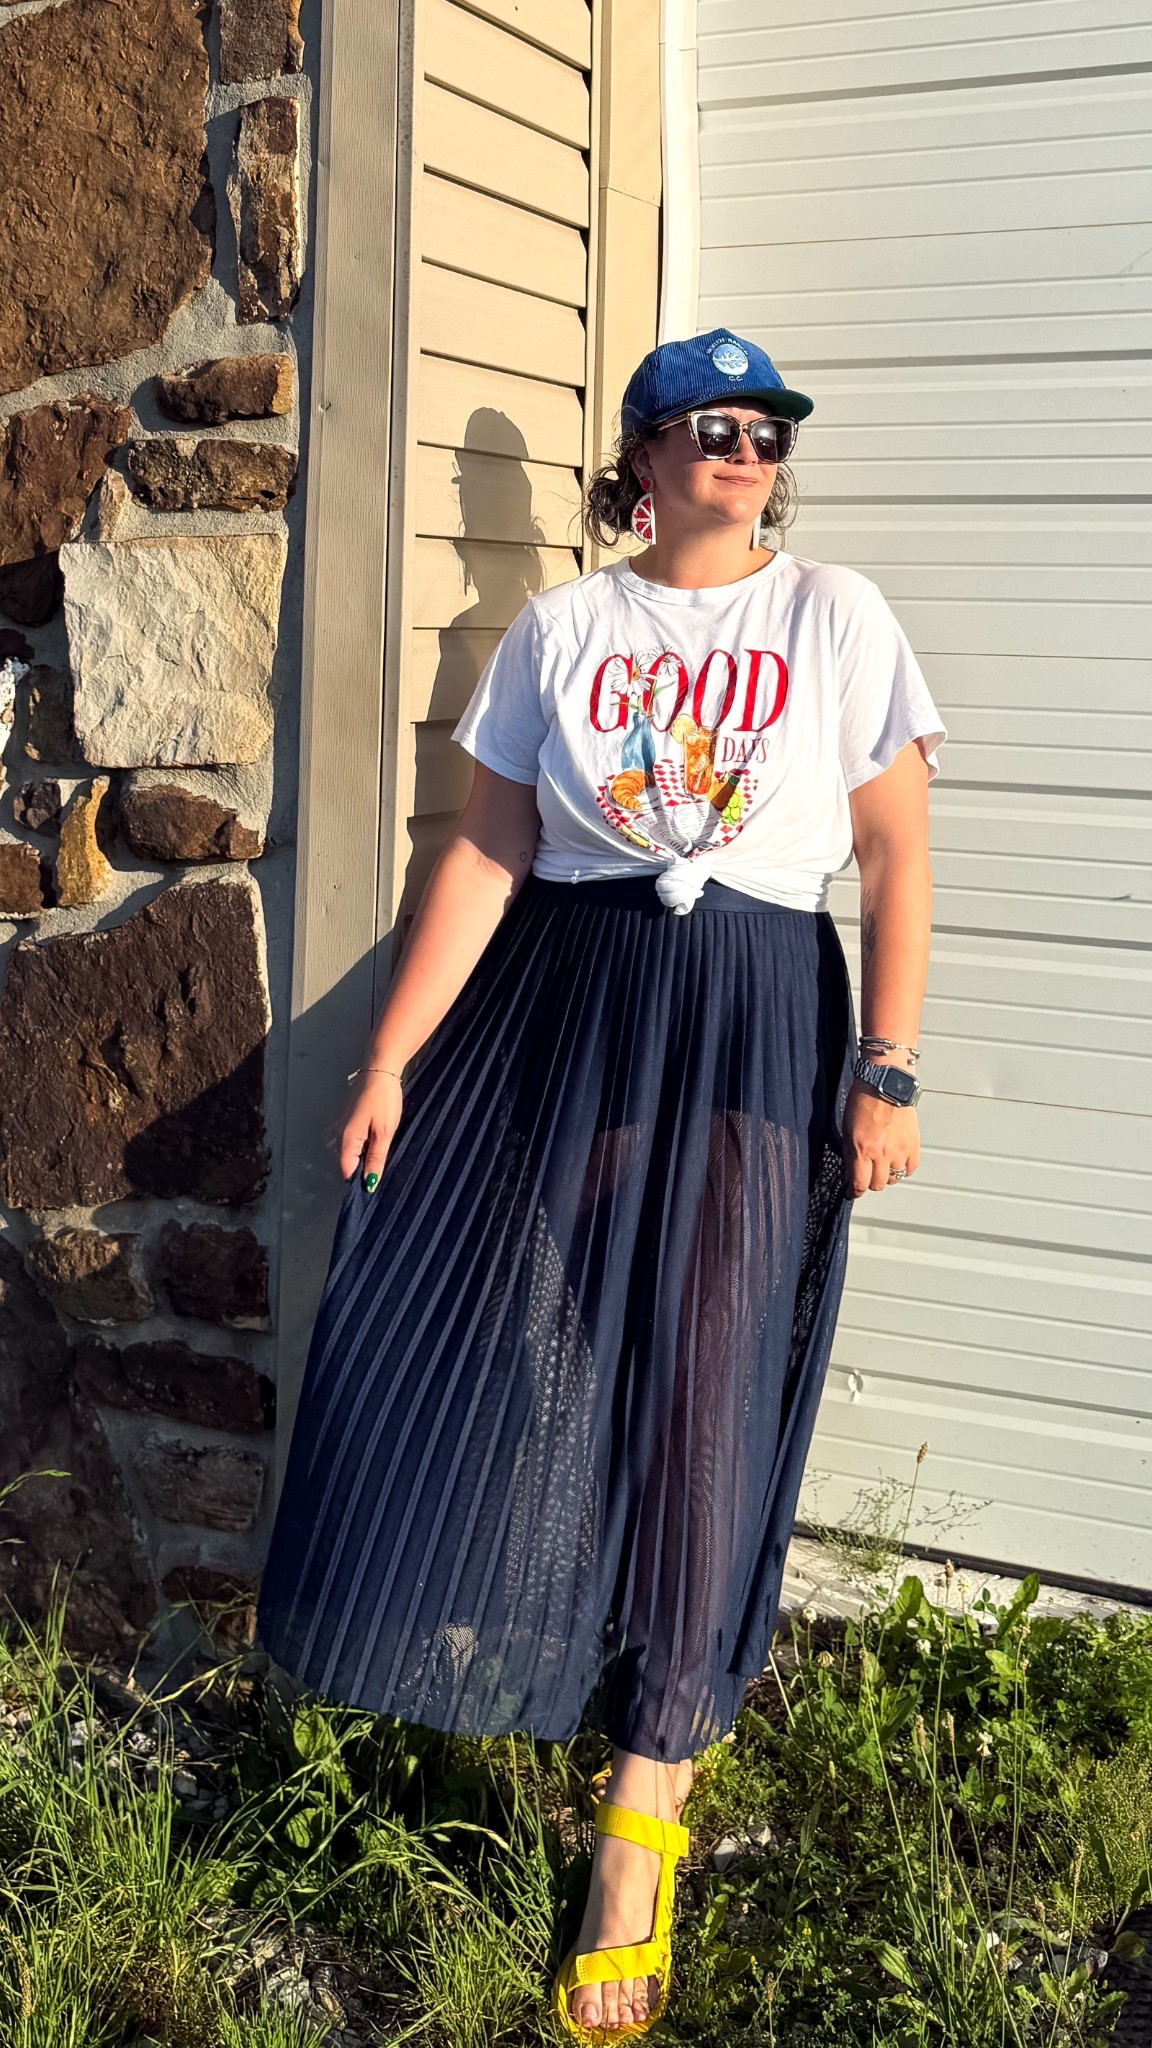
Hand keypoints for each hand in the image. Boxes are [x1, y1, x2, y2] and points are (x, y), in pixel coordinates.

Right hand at [339, 1071, 403, 1188]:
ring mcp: (346, 1125)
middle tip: (384, 1172)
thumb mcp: (384, 1132)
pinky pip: (357, 1140)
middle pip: (349, 1162)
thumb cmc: (383, 1100)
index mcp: (347, 1139)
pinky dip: (367, 1145)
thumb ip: (376, 1158)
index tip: (376, 1186)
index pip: (347, 1170)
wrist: (381, 1069)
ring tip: (384, 1158)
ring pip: (353, 1151)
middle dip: (363, 1170)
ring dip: (366, 1158)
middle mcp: (342, 1134)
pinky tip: (380, 1142)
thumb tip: (369, 1183)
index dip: (359, 1181)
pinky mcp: (352, 1118)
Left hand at [842, 1082, 919, 1198]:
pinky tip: (898, 1163)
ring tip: (882, 1166)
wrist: (886, 1082)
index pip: (859, 1184)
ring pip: (894, 1179)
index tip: (852, 1192)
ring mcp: (899, 1151)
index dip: (854, 1192)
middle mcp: (881, 1154)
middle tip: (867, 1177)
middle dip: (869, 1183)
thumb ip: (849, 1152)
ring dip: (887, 1175)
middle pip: (877, 1185)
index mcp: (861, 1150)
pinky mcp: (913, 1144)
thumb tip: (851, 1169)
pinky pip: (910, 1168)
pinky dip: (904, 1169)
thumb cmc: (863, 1098)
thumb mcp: (847, 1128)